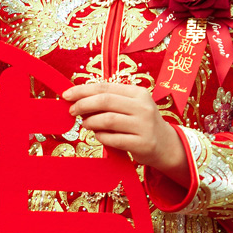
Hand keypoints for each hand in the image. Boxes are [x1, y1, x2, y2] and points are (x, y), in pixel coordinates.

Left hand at [63, 81, 187, 181]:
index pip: (105, 87)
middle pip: (105, 101)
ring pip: (108, 120)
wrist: (166, 145)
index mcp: (138, 93)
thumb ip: (110, 101)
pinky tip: (99, 136)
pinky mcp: (142, 143)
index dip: (83, 90)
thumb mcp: (131, 107)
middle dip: (83, 104)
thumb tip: (78, 100)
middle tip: (72, 111)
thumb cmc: (140, 123)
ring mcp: (144, 126)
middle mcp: (143, 107)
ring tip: (85, 124)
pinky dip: (101, 137)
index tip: (67, 95)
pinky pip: (114, 139)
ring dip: (91, 122)